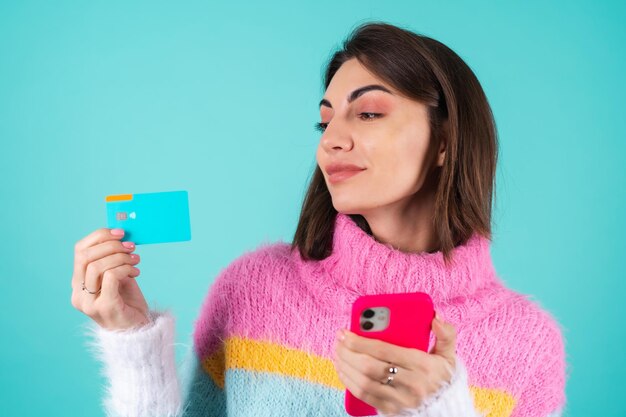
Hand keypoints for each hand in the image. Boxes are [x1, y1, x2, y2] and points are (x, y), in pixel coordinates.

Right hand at [70, 228, 149, 330]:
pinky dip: (124, 269)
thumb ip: (113, 261)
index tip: (120, 232)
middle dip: (111, 245)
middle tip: (131, 247)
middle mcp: (78, 294)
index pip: (79, 251)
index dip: (99, 237)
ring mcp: (89, 303)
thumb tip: (120, 235)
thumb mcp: (119, 278)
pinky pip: (110, 277)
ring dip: (120, 257)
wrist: (138, 332)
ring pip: (97, 266)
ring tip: (135, 260)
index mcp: (78, 284)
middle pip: (85, 256)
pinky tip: (136, 272)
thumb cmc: (128, 304)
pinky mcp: (104, 307)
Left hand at [333, 314, 456, 415]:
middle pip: (370, 366)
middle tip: (339, 340)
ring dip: (346, 366)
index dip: (361, 341)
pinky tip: (343, 369)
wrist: (446, 408)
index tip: (346, 332)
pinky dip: (349, 381)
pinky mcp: (391, 411)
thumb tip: (436, 318)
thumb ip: (445, 334)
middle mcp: (412, 384)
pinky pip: (364, 395)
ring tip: (338, 352)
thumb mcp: (448, 355)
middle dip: (349, 352)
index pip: (385, 351)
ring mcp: (400, 400)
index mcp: (423, 366)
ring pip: (364, 382)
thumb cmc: (442, 377)